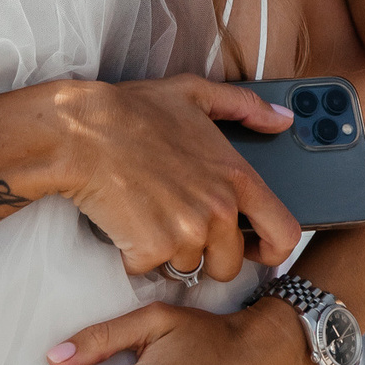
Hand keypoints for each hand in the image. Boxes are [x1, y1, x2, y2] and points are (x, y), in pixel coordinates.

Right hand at [51, 76, 301, 280]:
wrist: (80, 133)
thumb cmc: (133, 111)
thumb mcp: (194, 94)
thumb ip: (245, 107)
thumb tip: (282, 120)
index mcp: (236, 178)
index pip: (283, 234)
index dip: (273, 251)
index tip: (256, 250)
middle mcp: (218, 211)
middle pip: (230, 265)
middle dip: (207, 256)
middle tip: (180, 228)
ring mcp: (185, 234)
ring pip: (187, 268)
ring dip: (168, 252)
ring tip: (148, 214)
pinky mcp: (151, 250)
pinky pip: (149, 269)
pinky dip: (135, 254)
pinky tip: (125, 222)